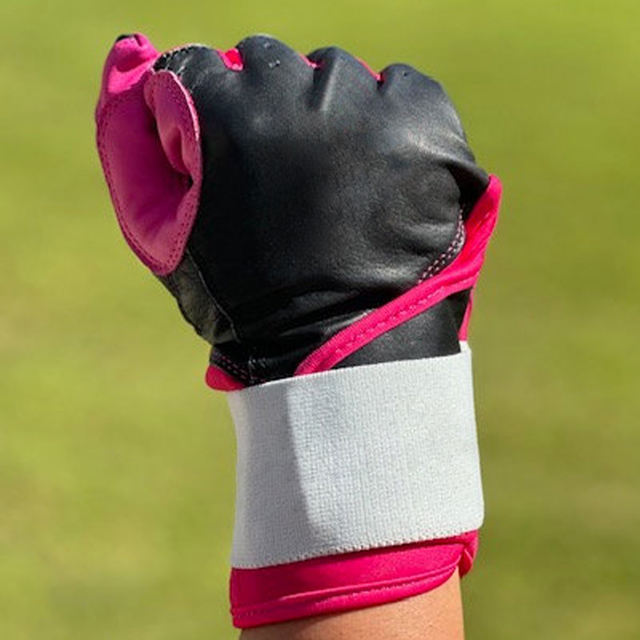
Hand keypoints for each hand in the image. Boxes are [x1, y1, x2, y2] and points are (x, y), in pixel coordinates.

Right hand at [96, 33, 489, 385]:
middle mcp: (294, 95)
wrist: (342, 347)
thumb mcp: (168, 238)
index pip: (200, 67)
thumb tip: (137, 70)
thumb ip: (139, 155)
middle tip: (287, 170)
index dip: (210, 109)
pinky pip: (403, 90)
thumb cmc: (250, 304)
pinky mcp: (424, 125)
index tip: (228, 143)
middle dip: (267, 108)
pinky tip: (385, 170)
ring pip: (336, 75)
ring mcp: (365, 107)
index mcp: (223, 115)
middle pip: (267, 62)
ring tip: (339, 182)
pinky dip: (392, 120)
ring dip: (328, 115)